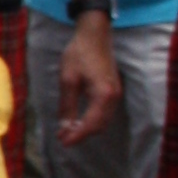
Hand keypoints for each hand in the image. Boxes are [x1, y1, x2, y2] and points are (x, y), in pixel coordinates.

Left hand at [57, 10, 119, 147]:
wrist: (94, 35)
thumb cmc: (80, 54)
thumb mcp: (68, 80)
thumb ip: (68, 105)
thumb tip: (65, 126)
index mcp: (103, 94)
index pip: (91, 123)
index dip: (77, 135)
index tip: (63, 142)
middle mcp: (113, 96)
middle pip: (99, 125)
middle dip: (81, 134)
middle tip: (62, 138)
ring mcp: (115, 93)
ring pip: (103, 120)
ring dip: (86, 128)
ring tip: (67, 131)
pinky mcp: (113, 90)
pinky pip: (104, 112)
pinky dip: (92, 120)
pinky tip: (78, 120)